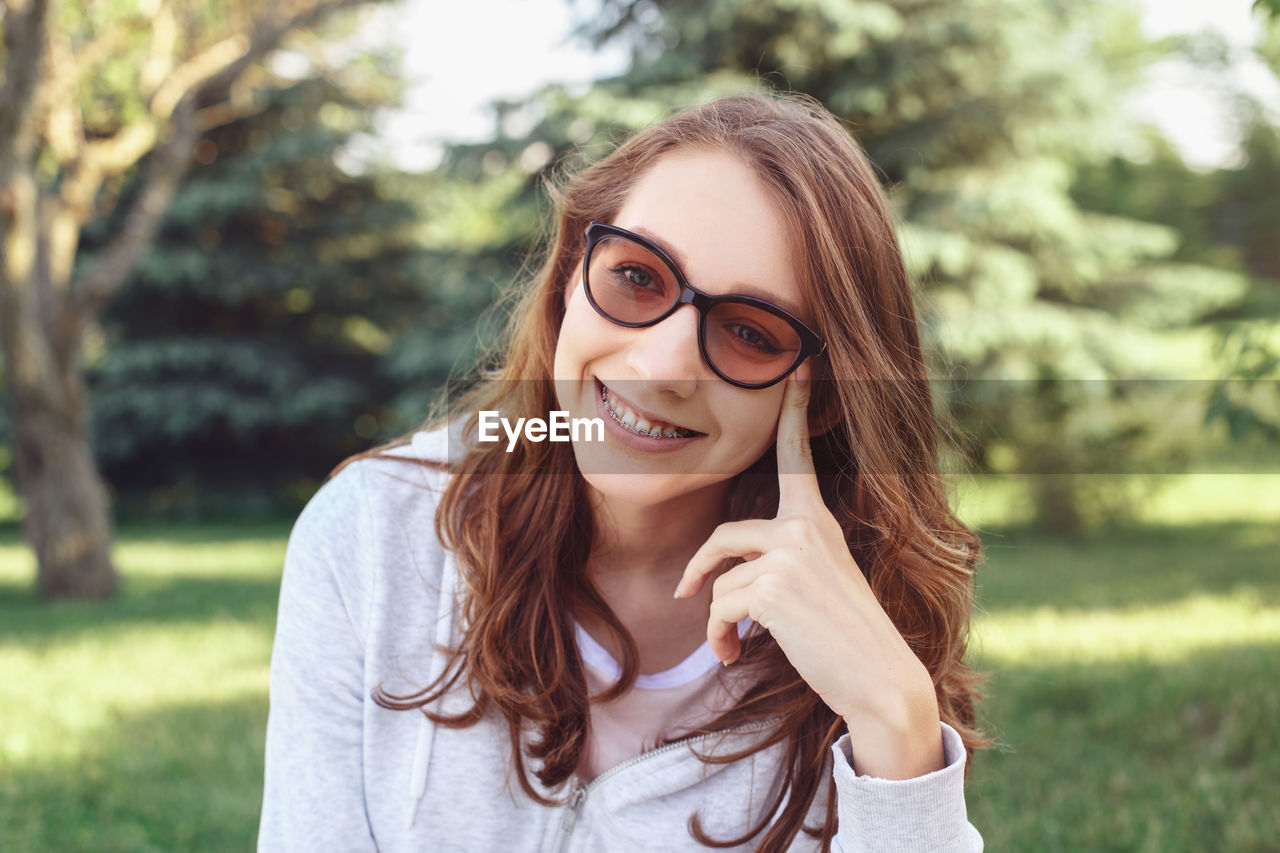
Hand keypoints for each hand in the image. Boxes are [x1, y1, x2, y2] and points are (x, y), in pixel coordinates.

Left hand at [673, 364, 944, 778]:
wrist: (880, 680)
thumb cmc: (848, 639)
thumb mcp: (819, 583)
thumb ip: (781, 561)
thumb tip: (721, 577)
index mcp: (818, 521)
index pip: (796, 457)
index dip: (793, 412)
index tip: (798, 368)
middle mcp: (805, 527)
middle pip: (724, 537)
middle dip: (698, 571)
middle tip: (684, 596)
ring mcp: (789, 554)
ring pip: (719, 580)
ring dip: (715, 619)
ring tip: (729, 644)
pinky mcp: (772, 587)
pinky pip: (719, 607)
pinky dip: (718, 636)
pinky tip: (735, 654)